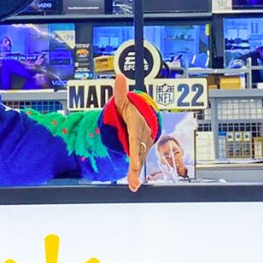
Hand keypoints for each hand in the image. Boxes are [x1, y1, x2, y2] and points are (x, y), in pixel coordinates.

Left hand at [113, 73, 153, 191]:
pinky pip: (138, 162)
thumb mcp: (124, 101)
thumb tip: (119, 76)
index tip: (135, 162)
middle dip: (136, 167)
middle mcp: (142, 137)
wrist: (143, 116)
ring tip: (132, 185)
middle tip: (134, 181)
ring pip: (139, 160)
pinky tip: (133, 185)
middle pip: (139, 153)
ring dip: (136, 174)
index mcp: (138, 126)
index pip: (136, 139)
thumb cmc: (130, 109)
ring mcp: (142, 145)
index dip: (136, 151)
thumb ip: (120, 92)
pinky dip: (135, 174)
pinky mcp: (140, 152)